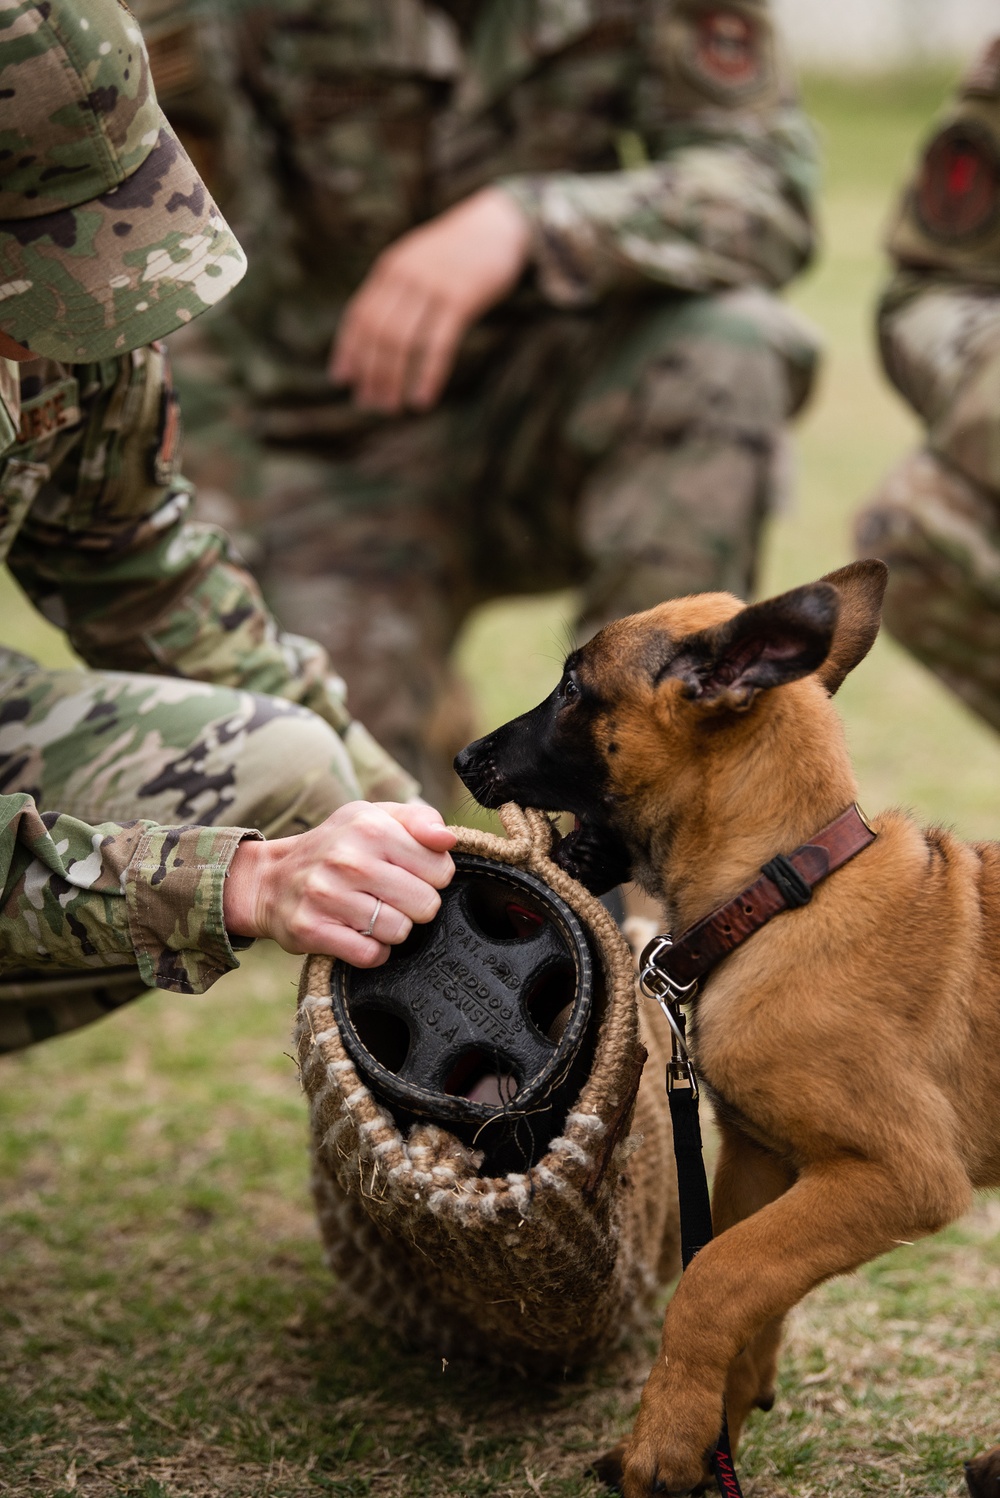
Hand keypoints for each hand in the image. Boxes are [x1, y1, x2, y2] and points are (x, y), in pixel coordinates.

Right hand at [224, 801, 455, 966]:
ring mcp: (328, 896)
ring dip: (393, 928)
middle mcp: (348, 859)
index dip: (432, 876)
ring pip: (400, 931)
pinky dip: (373, 950)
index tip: (410, 874)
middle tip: (392, 897)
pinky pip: (371, 954)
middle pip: (425, 904)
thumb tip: (447, 839)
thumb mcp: (373, 817)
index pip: (441, 869)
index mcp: (371, 826)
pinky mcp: (313, 930)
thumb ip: (419, 820)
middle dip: (415, 905)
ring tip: (372, 913)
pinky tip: (359, 932)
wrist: (271, 879)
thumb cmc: (335, 846)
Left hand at [329, 186, 530, 412]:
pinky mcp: (460, 299)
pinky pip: (437, 345)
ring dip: (392, 380)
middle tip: (369, 403)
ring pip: (401, 342)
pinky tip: (421, 399)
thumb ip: (396, 291)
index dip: (348, 350)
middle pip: (377, 333)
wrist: (498, 223)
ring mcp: (432, 286)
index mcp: (390, 268)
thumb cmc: (457, 252)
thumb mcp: (418, 263)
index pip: (359, 315)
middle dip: (370, 373)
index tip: (342, 379)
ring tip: (391, 407)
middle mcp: (405, 276)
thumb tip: (375, 335)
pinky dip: (426, 376)